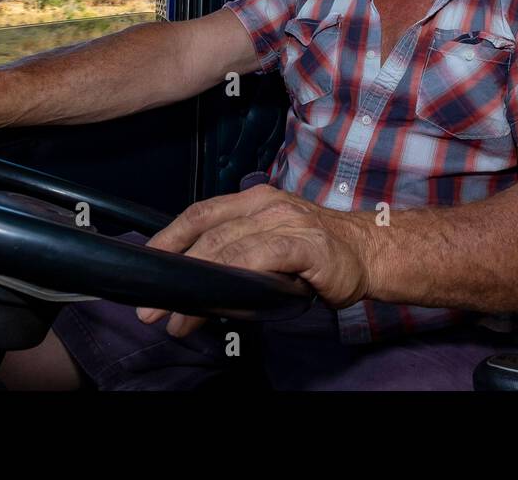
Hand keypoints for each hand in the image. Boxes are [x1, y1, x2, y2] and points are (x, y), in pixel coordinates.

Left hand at [136, 184, 372, 337]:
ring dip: (196, 284)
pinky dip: (231, 278)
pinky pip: (258, 258)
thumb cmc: (321, 251)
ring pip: (227, 247)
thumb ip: (241, 250)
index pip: (201, 213)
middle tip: (152, 307)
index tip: (146, 263)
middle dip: (173, 268)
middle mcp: (267, 204)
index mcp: (257, 200)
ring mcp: (285, 221)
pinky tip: (217, 300)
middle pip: (207, 231)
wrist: (371, 251)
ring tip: (179, 318)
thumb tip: (199, 282)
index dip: (169, 237)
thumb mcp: (275, 241)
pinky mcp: (303, 244)